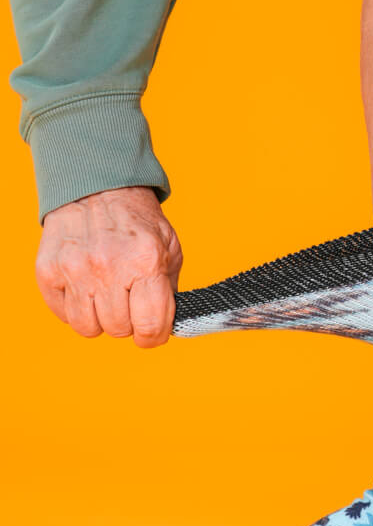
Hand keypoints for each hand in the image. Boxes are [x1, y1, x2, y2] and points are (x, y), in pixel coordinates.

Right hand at [36, 187, 182, 346]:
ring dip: (102, 320)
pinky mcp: (48, 271)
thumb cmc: (138, 222)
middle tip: (131, 304)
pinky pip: (63, 315)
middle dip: (130, 323)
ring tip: (109, 298)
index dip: (154, 337)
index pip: (151, 325)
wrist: (98, 188)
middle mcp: (108, 267)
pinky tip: (88, 291)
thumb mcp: (170, 248)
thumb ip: (170, 289)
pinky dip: (78, 310)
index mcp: (145, 262)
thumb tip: (167, 326)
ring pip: (89, 328)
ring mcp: (74, 270)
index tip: (153, 334)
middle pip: (119, 329)